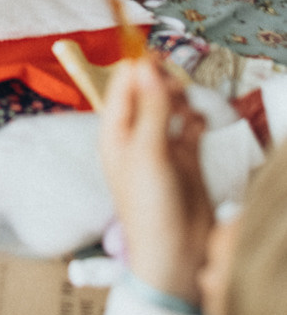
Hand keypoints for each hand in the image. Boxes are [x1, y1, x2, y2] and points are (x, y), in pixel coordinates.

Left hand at [100, 57, 213, 304]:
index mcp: (115, 132)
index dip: (138, 68)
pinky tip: (198, 125)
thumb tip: (145, 66)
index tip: (158, 59)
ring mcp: (160, 146)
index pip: (122, 85)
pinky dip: (195, 119)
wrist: (175, 255)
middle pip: (147, 91)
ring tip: (188, 108)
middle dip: (163, 83)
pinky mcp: (185, 158)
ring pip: (170, 105)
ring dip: (180, 99)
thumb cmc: (149, 210)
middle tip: (177, 89)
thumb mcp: (147, 153)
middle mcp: (135, 135)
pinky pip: (189, 126)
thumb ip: (149, 108)